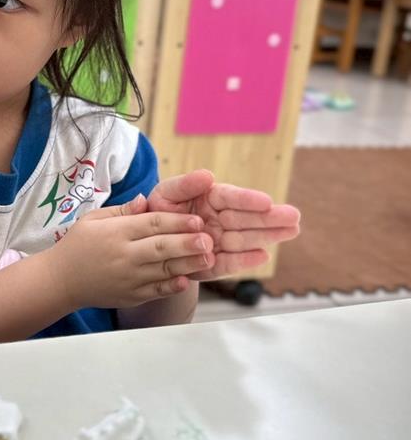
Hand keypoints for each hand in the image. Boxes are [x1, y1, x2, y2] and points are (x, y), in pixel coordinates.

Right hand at [49, 195, 214, 308]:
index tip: (196, 219)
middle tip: (208, 239)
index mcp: (115, 232)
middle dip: (187, 243)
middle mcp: (124, 256)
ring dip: (188, 264)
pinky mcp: (131, 296)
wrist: (61, 280)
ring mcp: (128, 278)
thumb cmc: (77, 246)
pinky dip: (171, 286)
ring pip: (163, 270)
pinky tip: (186, 280)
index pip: (151, 224)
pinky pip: (156, 291)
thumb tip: (146, 200)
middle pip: (161, 247)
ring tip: (207, 259)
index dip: (176, 222)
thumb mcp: (93, 219)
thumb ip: (123, 211)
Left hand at [145, 170, 299, 280]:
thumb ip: (184, 185)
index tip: (267, 201)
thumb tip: (207, 175)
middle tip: (294, 217)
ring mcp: (216, 243)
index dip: (248, 200)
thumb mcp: (166, 194)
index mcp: (209, 199)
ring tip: (291, 232)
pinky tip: (263, 256)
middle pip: (245, 219)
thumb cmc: (158, 211)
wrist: (145, 240)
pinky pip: (227, 263)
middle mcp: (217, 221)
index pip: (230, 198)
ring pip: (243, 240)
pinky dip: (242, 261)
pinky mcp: (210, 264)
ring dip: (266, 237)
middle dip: (270, 218)